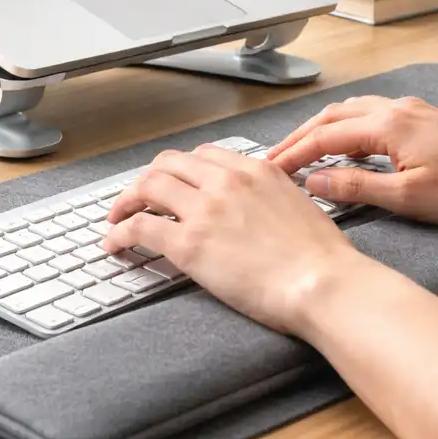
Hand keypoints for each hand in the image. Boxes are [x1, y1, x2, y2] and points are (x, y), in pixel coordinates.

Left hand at [103, 145, 358, 334]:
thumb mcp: (298, 204)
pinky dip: (119, 233)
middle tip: (138, 197)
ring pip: (147, 187)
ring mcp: (204, 209)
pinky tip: (114, 243)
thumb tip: (257, 207)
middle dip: (148, 179)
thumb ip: (270, 195)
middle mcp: (225, 181)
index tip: (174, 183)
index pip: (203, 156)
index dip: (181, 169)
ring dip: (126, 201)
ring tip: (117, 217)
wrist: (323, 283)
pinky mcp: (188, 243)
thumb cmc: (321, 257)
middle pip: (168, 164)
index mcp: (254, 169)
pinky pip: (139, 227)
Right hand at [266, 95, 437, 225]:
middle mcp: (393, 108)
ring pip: (349, 112)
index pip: (323, 138)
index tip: (269, 171)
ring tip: (300, 151)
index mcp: (386, 125)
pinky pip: (369, 113)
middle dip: (298, 138)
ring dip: (320, 130)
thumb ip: (356, 187)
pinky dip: (344, 126)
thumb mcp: (409, 197)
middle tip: (273, 160)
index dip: (292, 155)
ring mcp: (408, 109)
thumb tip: (313, 182)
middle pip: (330, 118)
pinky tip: (343, 143)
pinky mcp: (421, 117)